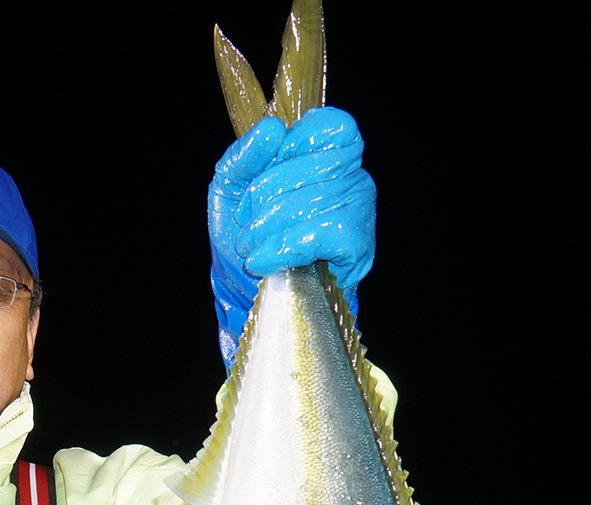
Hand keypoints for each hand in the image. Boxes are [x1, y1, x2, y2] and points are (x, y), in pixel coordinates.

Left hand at [205, 108, 376, 362]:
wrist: (247, 291)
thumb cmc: (246, 234)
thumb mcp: (231, 187)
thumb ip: (244, 154)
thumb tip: (272, 128)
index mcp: (326, 153)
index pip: (330, 126)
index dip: (294, 145)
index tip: (266, 173)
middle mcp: (352, 176)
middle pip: (317, 163)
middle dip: (269, 194)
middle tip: (248, 222)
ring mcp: (359, 211)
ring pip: (318, 199)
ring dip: (271, 226)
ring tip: (252, 247)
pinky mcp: (358, 247)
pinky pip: (326, 233)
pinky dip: (288, 247)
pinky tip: (267, 261)